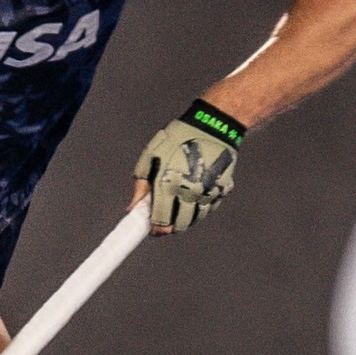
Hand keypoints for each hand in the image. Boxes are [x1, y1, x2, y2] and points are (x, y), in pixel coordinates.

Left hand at [132, 104, 241, 233]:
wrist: (214, 126)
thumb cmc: (179, 137)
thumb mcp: (152, 154)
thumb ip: (141, 182)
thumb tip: (133, 206)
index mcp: (169, 184)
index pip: (160, 220)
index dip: (154, 228)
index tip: (151, 228)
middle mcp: (189, 193)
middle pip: (178, 225)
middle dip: (169, 226)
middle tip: (163, 218)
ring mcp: (208, 193)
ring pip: (194, 220)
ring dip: (184, 219)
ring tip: (177, 207)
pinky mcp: (221, 191)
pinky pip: (208, 209)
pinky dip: (199, 209)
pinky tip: (193, 198)